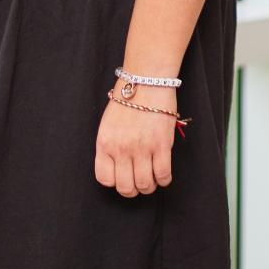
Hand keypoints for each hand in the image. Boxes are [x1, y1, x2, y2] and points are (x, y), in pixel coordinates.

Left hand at [94, 80, 176, 196]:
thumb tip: (119, 167)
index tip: (123, 176)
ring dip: (150, 185)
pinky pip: (163, 175)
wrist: (146, 79)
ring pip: (145, 185)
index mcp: (104, 142)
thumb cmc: (128, 98)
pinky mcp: (161, 145)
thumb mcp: (109, 123)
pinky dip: (164, 179)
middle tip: (139, 181)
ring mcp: (141, 147)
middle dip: (134, 189)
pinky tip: (163, 171)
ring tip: (152, 176)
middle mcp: (120, 148)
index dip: (115, 182)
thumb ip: (111, 145)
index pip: (104, 179)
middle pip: (126, 187)